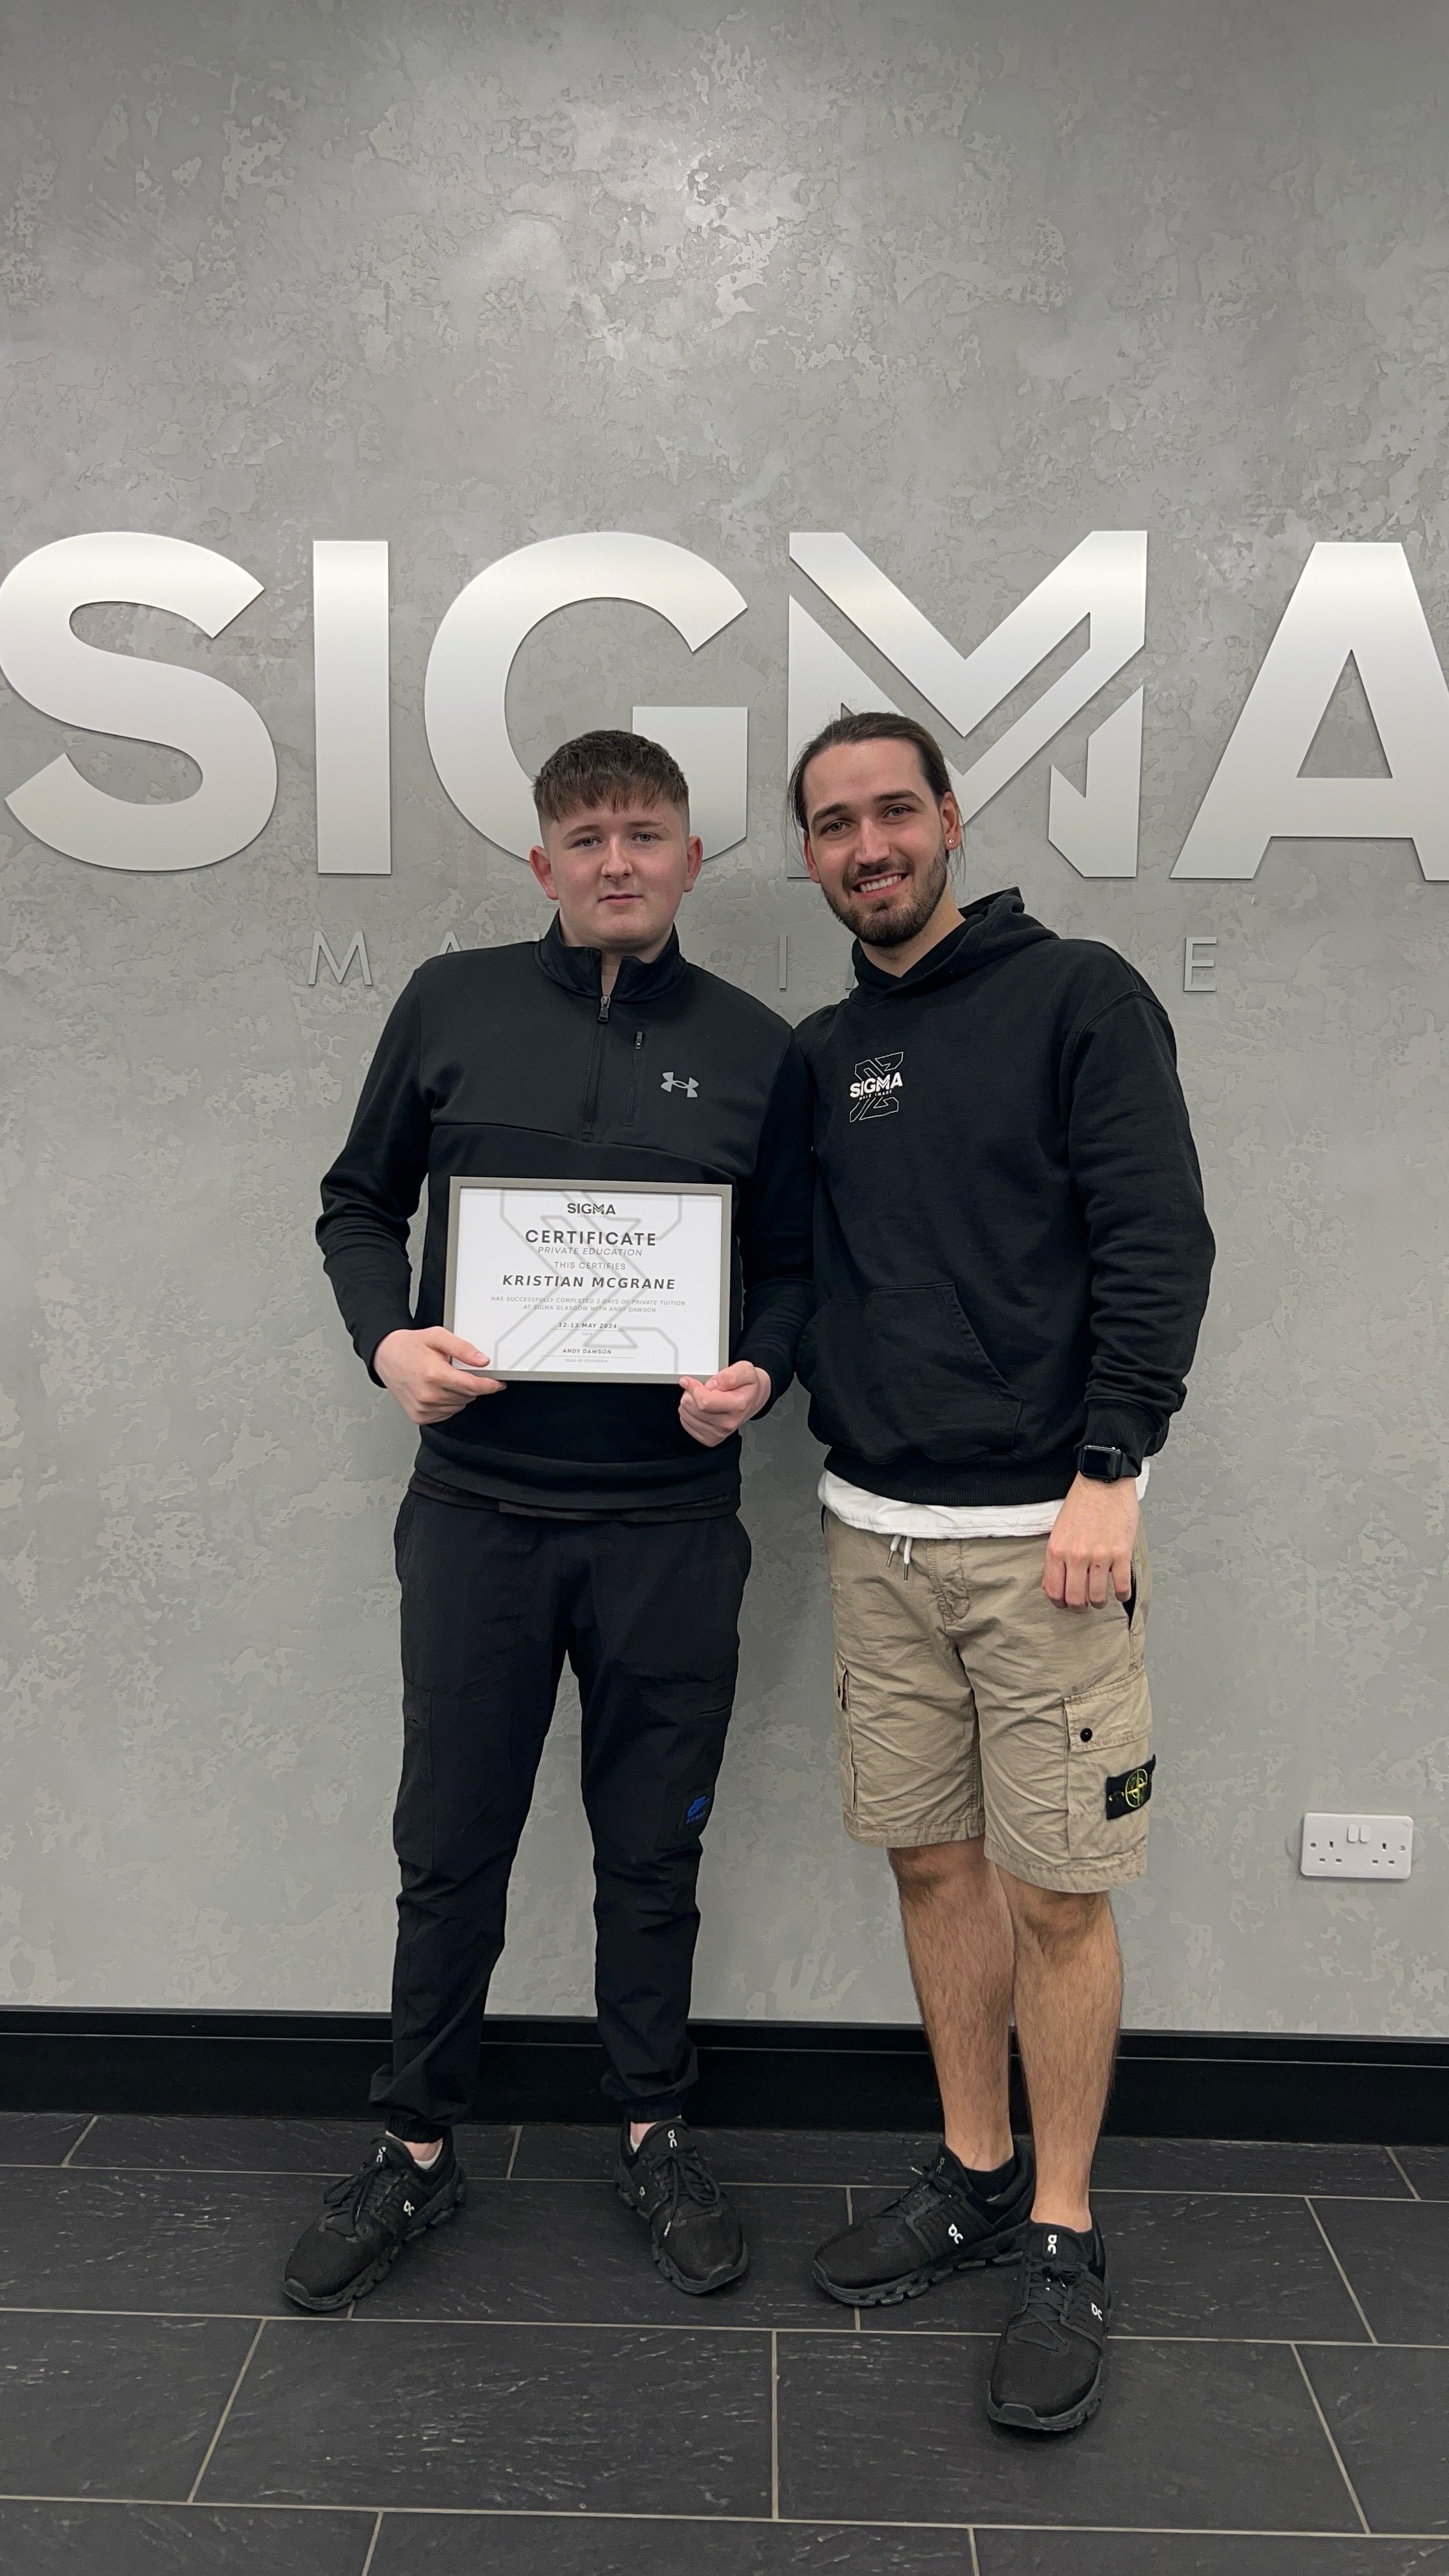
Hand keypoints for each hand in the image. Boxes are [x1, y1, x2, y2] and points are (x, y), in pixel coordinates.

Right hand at [374, 1327, 503, 1424]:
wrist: (385, 1356)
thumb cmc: (409, 1347)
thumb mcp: (438, 1337)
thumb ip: (463, 1348)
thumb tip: (482, 1360)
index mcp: (434, 1375)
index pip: (473, 1386)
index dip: (490, 1385)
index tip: (498, 1383)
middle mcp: (428, 1395)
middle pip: (468, 1396)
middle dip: (471, 1384)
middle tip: (458, 1370)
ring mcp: (423, 1408)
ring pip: (459, 1405)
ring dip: (460, 1394)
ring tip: (444, 1378)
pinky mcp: (420, 1416)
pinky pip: (447, 1412)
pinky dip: (449, 1402)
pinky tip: (438, 1389)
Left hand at [677, 1361, 771, 1448]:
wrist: (752, 1399)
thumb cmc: (747, 1385)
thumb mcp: (745, 1370)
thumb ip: (730, 1375)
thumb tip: (712, 1384)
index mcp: (738, 1406)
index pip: (704, 1401)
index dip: (692, 1388)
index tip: (688, 1380)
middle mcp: (728, 1423)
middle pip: (692, 1408)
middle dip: (690, 1393)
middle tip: (701, 1387)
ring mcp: (719, 1433)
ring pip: (686, 1415)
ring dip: (689, 1403)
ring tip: (703, 1397)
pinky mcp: (709, 1439)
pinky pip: (686, 1423)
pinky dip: (688, 1413)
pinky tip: (700, 1407)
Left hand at [1042, 1472, 1139, 1611]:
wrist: (1103, 1482)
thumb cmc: (1081, 1503)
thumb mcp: (1058, 1531)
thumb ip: (1055, 1558)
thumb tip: (1052, 1584)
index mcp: (1057, 1551)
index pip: (1053, 1591)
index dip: (1059, 1603)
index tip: (1066, 1604)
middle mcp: (1076, 1556)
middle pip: (1075, 1599)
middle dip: (1080, 1607)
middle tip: (1085, 1604)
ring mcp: (1099, 1556)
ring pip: (1097, 1597)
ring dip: (1100, 1602)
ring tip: (1102, 1598)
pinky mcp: (1121, 1553)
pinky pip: (1121, 1586)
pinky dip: (1121, 1595)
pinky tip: (1120, 1592)